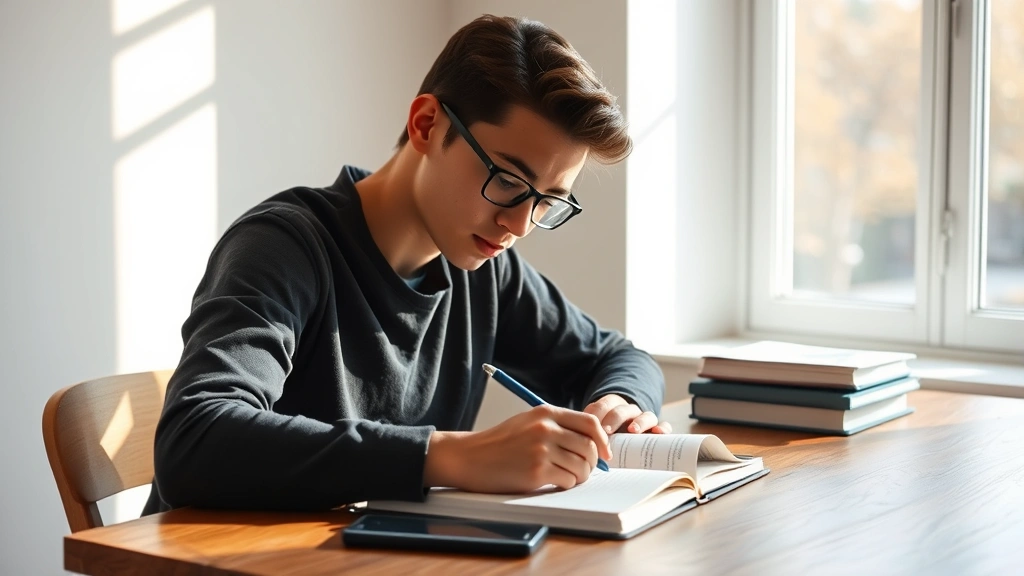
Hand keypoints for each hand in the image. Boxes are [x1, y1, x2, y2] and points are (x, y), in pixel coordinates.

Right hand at [424, 405, 610, 492]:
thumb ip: (556, 426)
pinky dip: (566, 484)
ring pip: (582, 466)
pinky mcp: (536, 471)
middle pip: (589, 446)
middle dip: (593, 462)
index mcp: (545, 413)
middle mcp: (546, 428)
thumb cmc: (498, 443)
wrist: (470, 457)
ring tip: (567, 476)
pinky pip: (568, 480)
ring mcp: (541, 449)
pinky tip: (554, 481)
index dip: (603, 440)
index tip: (605, 452)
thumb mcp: (527, 422)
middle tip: (584, 470)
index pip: (589, 423)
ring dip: (580, 476)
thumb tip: (590, 442)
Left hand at [584, 394, 671, 434]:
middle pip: (622, 410)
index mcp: (611, 406)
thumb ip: (589, 434)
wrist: (627, 432)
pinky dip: (662, 428)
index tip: (591, 426)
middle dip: (613, 419)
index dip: (597, 414)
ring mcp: (644, 419)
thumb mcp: (597, 431)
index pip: (603, 405)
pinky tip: (658, 433)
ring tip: (632, 431)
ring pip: (645, 416)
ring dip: (638, 422)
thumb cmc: (608, 434)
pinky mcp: (657, 429)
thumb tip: (578, 448)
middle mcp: (629, 411)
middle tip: (605, 431)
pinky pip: (664, 426)